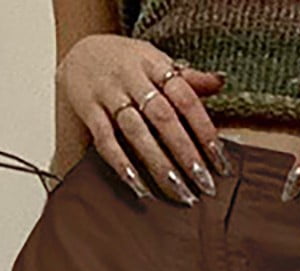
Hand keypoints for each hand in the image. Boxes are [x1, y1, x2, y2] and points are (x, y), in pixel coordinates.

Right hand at [57, 33, 231, 204]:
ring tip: (179, 191)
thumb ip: (187, 77)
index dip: (204, 129)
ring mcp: (108, 94)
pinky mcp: (89, 110)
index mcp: (154, 63)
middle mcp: (131, 77)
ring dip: (159, 164)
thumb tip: (220, 81)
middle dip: (185, 152)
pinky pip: (105, 140)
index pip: (185, 97)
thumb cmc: (127, 63)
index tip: (220, 161)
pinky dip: (122, 164)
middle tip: (204, 183)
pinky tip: (139, 187)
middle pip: (163, 117)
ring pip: (136, 132)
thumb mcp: (157, 61)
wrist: (79, 51)